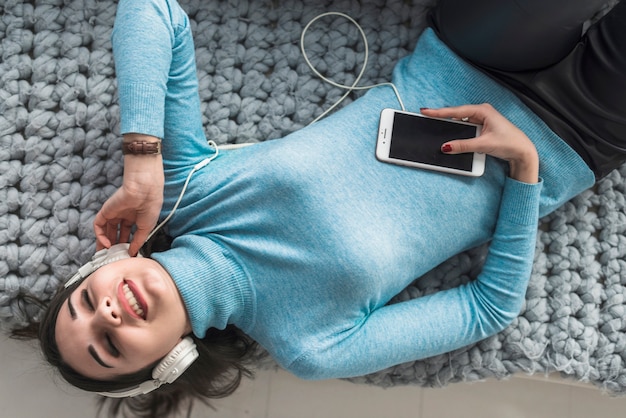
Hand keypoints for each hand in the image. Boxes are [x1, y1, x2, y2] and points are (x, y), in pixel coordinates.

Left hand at [94, 134, 164, 255]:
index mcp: (135, 217)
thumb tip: (133, 252)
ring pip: (105, 231)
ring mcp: (113, 213)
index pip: (126, 234)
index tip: (125, 256)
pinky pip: (98, 225)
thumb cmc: (151, 205)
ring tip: (105, 256)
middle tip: (111, 259)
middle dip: (113, 247)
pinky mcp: (105, 211)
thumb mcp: (147, 228)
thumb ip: (138, 241)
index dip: (125, 245)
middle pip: (114, 234)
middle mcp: (123, 215)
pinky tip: (106, 244)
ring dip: (104, 244)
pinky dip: (100, 235)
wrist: (145, 190)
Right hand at [421, 104, 538, 183]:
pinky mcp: (483, 128)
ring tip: (437, 126)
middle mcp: (482, 112)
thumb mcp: (483, 145)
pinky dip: (459, 132)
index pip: (456, 111)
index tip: (426, 111)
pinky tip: (452, 135)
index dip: (439, 112)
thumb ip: (463, 145)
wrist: (523, 151)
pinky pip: (466, 128)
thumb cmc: (510, 143)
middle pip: (457, 115)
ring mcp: (483, 120)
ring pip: (461, 122)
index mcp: (483, 110)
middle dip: (443, 117)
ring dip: (452, 126)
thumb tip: (446, 147)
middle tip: (428, 117)